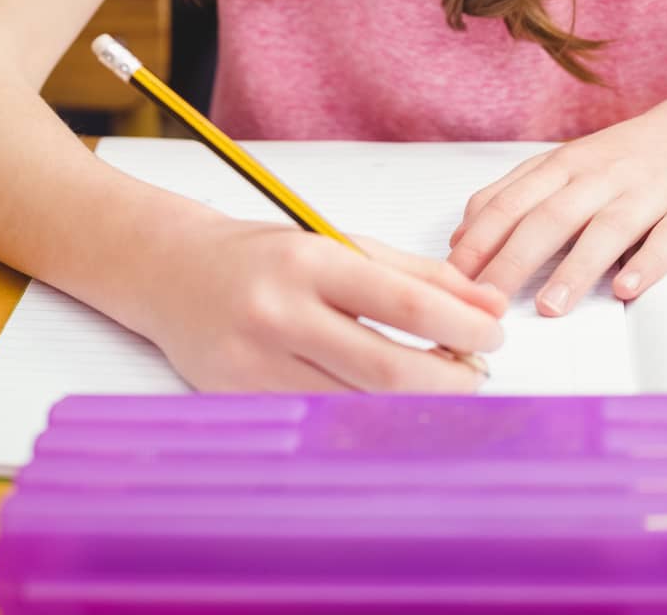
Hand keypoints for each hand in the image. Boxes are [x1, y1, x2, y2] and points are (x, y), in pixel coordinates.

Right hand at [143, 212, 506, 392]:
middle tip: (478, 370)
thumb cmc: (264, 255)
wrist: (172, 274)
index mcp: (310, 262)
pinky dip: (368, 420)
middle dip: (450, 379)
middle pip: (387, 371)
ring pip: (359, 407)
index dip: (461, 327)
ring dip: (416, 405)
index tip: (493, 333)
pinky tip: (391, 406)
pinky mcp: (243, 402)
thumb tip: (487, 302)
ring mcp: (257, 365)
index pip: (404, 305)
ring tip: (443, 384)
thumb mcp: (340, 245)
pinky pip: (322, 422)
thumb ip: (416, 274)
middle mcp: (281, 314)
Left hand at [446, 94, 666, 314]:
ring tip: (549, 307)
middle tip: (488, 300)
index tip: (454, 277)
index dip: (481, 239)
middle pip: (551, 217)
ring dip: (576, 268)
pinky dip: (648, 264)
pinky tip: (625, 288)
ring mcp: (648, 192)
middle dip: (515, 259)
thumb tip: (460, 239)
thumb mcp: (562, 166)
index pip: (512, 202)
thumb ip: (512, 196)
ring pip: (607, 229)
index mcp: (565, 166)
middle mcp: (602, 176)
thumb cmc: (622, 158)